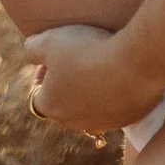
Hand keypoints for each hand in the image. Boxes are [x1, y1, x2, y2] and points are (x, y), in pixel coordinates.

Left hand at [24, 21, 142, 134]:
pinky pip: (117, 108)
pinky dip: (117, 93)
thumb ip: (33, 47)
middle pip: (64, 104)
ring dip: (92, 91)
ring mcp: (101, 124)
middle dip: (67, 85)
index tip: (54, 57)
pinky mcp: (126, 120)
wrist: (134, 63)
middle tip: (79, 59)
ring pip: (91, 109)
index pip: (38, 95)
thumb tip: (29, 49)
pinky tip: (123, 71)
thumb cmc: (88, 51)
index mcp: (50, 106)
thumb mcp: (51, 40)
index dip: (43, 75)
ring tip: (103, 64)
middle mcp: (73, 122)